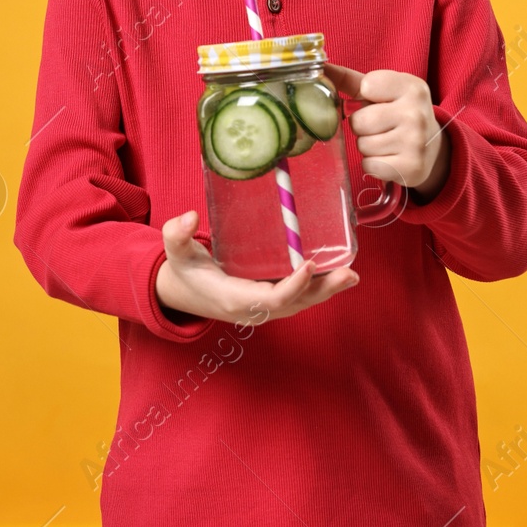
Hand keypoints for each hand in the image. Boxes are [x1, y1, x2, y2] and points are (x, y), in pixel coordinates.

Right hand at [154, 210, 359, 326]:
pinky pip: (298, 298)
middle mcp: (253, 309)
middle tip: (349, 274)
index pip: (270, 299)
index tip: (308, 264)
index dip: (291, 286)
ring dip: (327, 290)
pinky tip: (340, 275)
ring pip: (300, 303)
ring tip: (351, 275)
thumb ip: (176, 234)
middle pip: (294, 304)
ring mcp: (263, 309)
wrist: (182, 293)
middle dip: (322, 290)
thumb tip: (188, 217)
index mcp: (232, 298)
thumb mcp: (175, 251)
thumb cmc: (183, 270)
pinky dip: (319, 289)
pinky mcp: (269, 303)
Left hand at [321, 62, 451, 203]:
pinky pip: (369, 165)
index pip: (367, 86)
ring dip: (367, 146)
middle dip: (362, 126)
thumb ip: (349, 79)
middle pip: (359, 121)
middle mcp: (416, 113)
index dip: (365, 97)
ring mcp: (416, 142)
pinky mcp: (411, 167)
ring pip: (363, 145)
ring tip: (385, 141)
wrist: (432, 147)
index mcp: (411, 87)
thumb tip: (319, 66)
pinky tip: (389, 158)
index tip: (379, 101)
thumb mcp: (382, 90)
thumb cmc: (397, 112)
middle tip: (380, 126)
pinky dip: (374, 165)